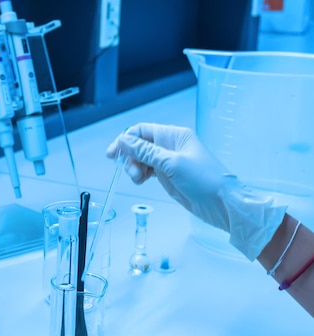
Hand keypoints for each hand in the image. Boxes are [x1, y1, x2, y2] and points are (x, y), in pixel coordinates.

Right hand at [106, 123, 285, 259]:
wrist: (221, 203)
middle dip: (130, 157)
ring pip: (141, 159)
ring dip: (134, 168)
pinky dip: (141, 175)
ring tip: (138, 179)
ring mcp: (169, 161)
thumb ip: (146, 152)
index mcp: (174, 136)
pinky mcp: (168, 175)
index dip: (126, 140)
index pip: (142, 131)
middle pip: (139, 145)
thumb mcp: (172, 163)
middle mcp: (170, 146)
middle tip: (131, 172)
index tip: (113, 153)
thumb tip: (124, 141)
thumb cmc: (205, 179)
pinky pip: (147, 170)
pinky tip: (142, 181)